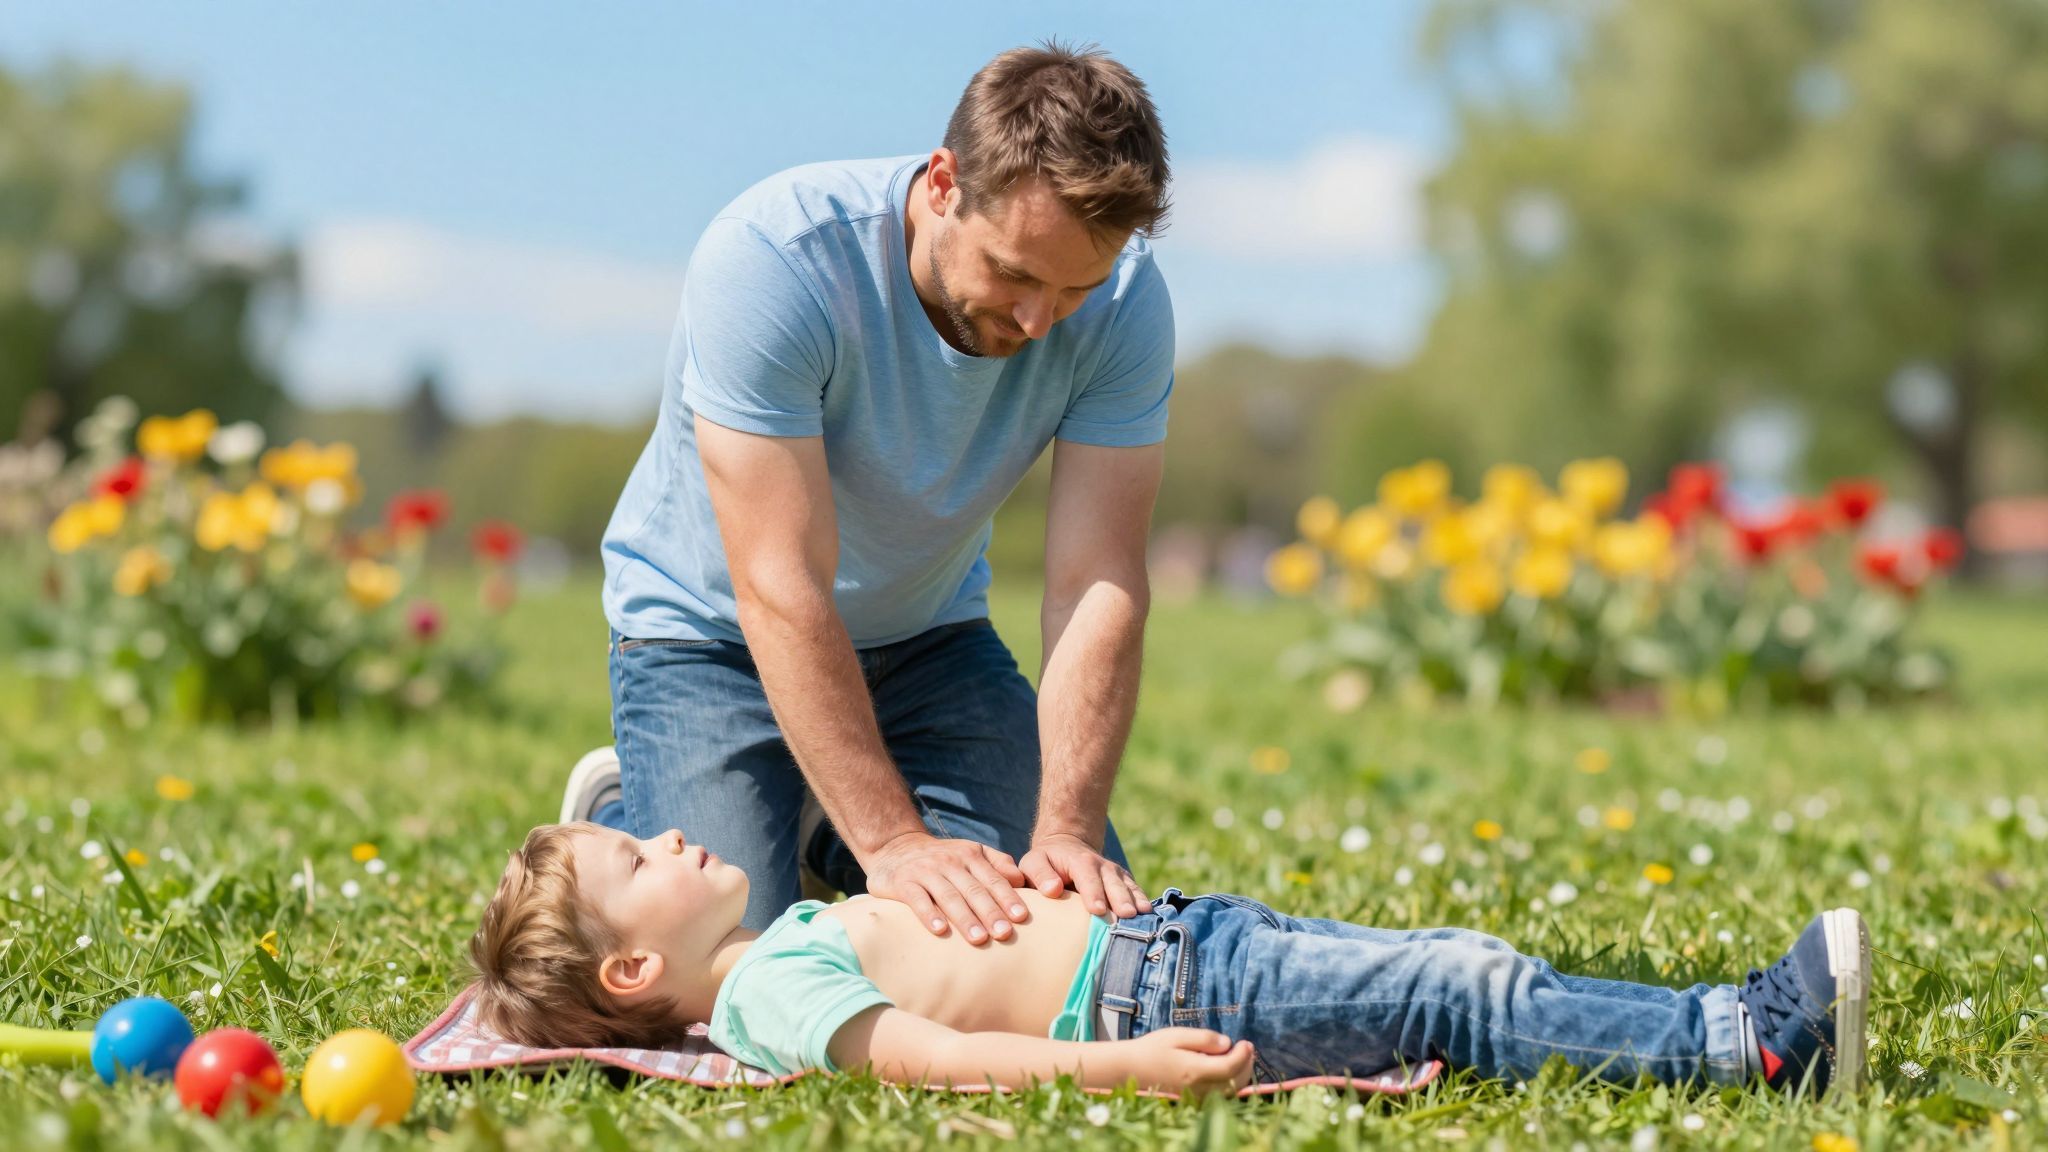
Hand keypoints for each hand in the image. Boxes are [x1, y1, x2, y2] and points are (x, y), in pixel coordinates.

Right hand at [862, 831, 1030, 942]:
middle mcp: (949, 861)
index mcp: (970, 855)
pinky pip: (917, 899)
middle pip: (973, 889)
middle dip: (990, 912)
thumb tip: (1021, 880)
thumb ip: (997, 863)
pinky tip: (939, 930)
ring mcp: (925, 871)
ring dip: (965, 918)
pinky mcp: (903, 882)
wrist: (895, 847)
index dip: (1007, 897)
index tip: (1021, 917)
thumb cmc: (943, 859)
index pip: (992, 878)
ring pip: (949, 896)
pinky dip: (928, 914)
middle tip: (1004, 933)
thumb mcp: (970, 852)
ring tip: (979, 938)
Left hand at [1020, 832, 1148, 918]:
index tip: (1097, 910)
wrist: (1066, 848)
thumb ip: (1040, 874)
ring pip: (1129, 887)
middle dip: (1120, 899)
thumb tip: (1052, 890)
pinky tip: (1151, 917)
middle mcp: (1102, 866)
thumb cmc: (1046, 862)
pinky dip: (1144, 902)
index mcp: (1079, 861)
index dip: (1093, 892)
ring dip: (1137, 901)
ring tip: (1143, 916)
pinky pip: (1137, 892)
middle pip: (1113, 883)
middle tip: (1126, 915)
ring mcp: (1116, 874)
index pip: (1087, 877)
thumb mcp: (1034, 863)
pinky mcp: (1124, 882)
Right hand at [1123, 1028, 1255, 1097]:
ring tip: (1241, 1057)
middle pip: (1235, 1081)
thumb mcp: (1176, 1035)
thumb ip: (1204, 1039)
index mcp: (1194, 1071)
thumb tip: (1227, 1043)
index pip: (1231, 1066)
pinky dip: (1230, 1083)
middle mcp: (1198, 1089)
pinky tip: (1227, 1069)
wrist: (1130, 1070)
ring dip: (1240, 1074)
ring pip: (1230, 1091)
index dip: (1243, 1055)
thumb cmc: (1152, 1049)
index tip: (1246, 1042)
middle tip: (1247, 1048)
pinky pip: (1220, 1096)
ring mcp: (1197, 1098)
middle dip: (1245, 1064)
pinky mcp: (1194, 1102)